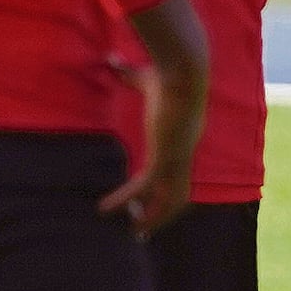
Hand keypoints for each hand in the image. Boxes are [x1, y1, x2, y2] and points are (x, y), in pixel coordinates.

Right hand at [106, 0, 210, 232]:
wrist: (182, 71)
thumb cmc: (165, 72)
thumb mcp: (141, 77)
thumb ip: (125, 73)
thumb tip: (109, 58)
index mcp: (182, 141)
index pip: (175, 174)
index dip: (164, 191)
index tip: (147, 202)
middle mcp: (183, 154)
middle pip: (176, 195)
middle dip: (161, 215)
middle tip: (141, 231)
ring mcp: (176, 158)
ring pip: (167, 200)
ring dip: (150, 218)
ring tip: (130, 232)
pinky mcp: (164, 156)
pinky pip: (143, 187)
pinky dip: (126, 200)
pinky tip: (106, 208)